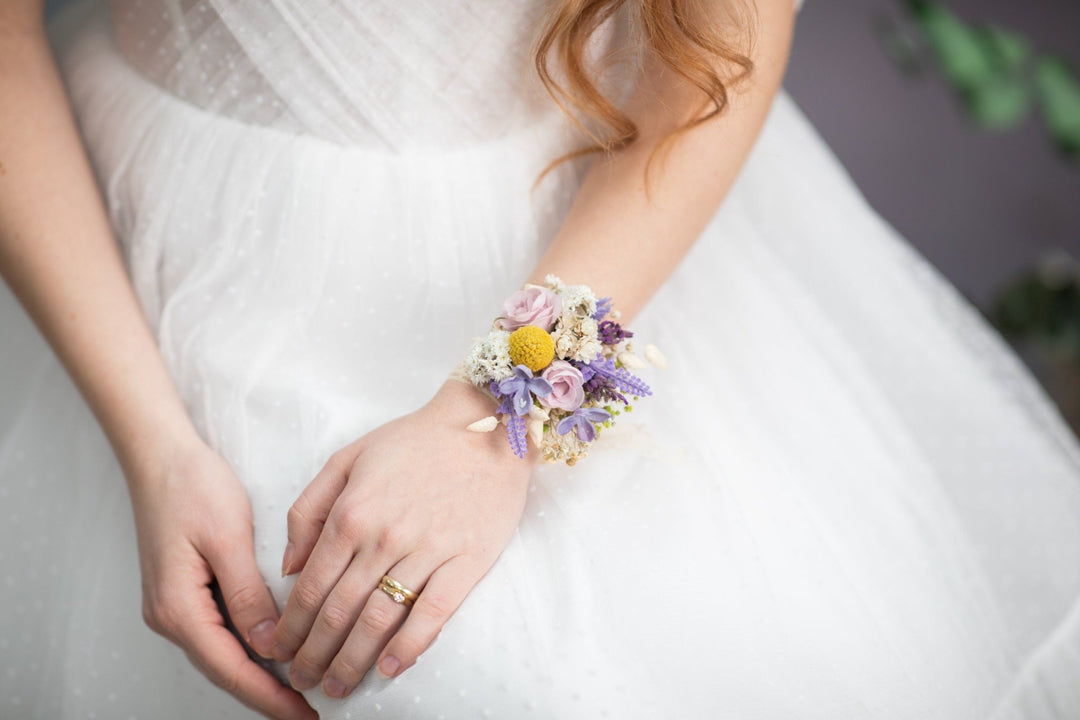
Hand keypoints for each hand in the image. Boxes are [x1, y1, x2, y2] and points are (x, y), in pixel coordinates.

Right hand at [127, 431, 316, 719]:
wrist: (161, 455)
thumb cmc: (193, 487)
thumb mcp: (228, 539)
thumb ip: (248, 595)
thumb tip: (270, 645)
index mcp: (179, 608)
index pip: (231, 669)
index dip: (270, 696)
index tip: (305, 715)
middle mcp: (171, 615)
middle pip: (225, 670)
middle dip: (268, 694)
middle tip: (311, 712)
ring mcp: (175, 605)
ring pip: (223, 653)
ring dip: (260, 674)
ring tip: (301, 689)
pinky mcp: (184, 592)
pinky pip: (220, 632)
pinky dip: (248, 648)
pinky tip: (276, 652)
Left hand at [270, 379, 533, 698]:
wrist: (485, 428)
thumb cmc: (414, 441)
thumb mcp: (347, 459)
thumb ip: (308, 510)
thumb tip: (288, 566)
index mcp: (350, 513)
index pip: (309, 586)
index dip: (290, 627)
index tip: (279, 651)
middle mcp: (383, 537)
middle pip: (338, 612)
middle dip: (313, 654)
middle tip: (301, 680)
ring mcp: (426, 552)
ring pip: (379, 620)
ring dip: (352, 660)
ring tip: (337, 685)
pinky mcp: (466, 561)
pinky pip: (432, 614)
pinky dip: (408, 647)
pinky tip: (390, 669)